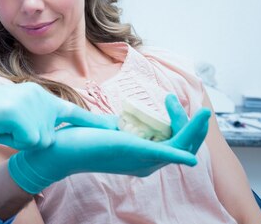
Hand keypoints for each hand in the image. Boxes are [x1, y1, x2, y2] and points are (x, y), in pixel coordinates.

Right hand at [0, 82, 116, 155]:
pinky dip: (12, 142)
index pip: (70, 111)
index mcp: (36, 94)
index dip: (93, 123)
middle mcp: (38, 95)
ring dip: (18, 141)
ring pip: (40, 142)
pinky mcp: (23, 115)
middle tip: (5, 126)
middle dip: (28, 139)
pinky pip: (29, 143)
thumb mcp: (11, 116)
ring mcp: (31, 103)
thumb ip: (33, 120)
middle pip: (51, 135)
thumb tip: (44, 136)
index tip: (117, 127)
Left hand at [8, 95, 210, 193]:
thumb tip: (122, 121)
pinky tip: (191, 157)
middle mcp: (147, 163)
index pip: (174, 140)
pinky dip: (181, 154)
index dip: (178, 119)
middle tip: (174, 98)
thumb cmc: (78, 140)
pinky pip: (166, 156)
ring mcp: (143, 160)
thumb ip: (119, 128)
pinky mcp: (137, 153)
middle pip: (184, 144)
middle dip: (191, 123)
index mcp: (142, 157)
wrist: (58, 147)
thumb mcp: (105, 132)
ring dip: (195, 128)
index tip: (167, 97)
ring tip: (202, 111)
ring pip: (182, 146)